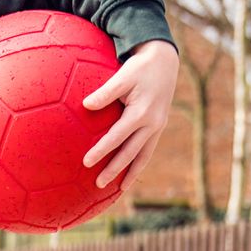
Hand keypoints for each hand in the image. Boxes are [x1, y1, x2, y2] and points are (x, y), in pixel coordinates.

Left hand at [81, 39, 178, 188]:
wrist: (165, 61)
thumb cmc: (139, 68)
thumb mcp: (122, 76)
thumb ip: (105, 92)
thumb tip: (86, 105)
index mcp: (141, 112)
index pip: (117, 136)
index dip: (102, 150)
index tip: (86, 162)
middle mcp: (152, 124)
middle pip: (130, 152)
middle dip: (114, 169)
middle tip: (98, 183)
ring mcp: (157, 127)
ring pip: (143, 156)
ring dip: (130, 173)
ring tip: (117, 189)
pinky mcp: (158, 127)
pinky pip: (148, 151)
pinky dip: (139, 164)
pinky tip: (129, 175)